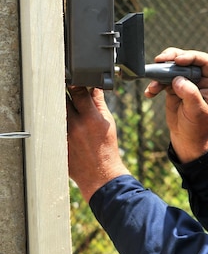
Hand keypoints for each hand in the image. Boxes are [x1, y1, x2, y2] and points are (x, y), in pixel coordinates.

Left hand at [66, 86, 129, 201]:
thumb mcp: (108, 123)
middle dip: (64, 92)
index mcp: (92, 118)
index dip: (76, 83)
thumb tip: (95, 87)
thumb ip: (100, 104)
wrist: (101, 173)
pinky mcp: (57, 143)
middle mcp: (76, 125)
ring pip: (56, 112)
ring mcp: (65, 135)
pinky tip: (60, 122)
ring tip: (62, 105)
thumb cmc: (107, 148)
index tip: (74, 79)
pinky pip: (52, 127)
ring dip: (59, 106)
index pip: (79, 92)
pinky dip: (55, 121)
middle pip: (63, 99)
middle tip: (65, 88)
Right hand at [144, 48, 207, 162]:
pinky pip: (163, 80)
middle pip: (186, 60)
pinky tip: (150, 92)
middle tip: (159, 60)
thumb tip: (178, 79)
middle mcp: (200, 79)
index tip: (177, 61)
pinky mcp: (174, 87)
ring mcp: (186, 82)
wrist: (187, 139)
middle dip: (172, 58)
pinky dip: (155, 84)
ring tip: (152, 79)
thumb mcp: (197, 112)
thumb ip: (190, 94)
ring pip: (172, 67)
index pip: (204, 61)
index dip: (191, 57)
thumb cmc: (198, 127)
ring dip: (160, 71)